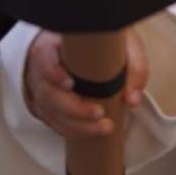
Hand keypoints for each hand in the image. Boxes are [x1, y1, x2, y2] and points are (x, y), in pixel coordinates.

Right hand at [22, 29, 148, 138]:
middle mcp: (42, 69)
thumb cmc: (102, 44)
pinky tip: (92, 130)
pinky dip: (73, 130)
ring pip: (50, 112)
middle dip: (73, 108)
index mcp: (53, 47)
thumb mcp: (121, 45)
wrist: (87, 45)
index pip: (44, 59)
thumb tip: (131, 98)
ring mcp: (42, 90)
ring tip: (103, 126)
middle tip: (98, 113)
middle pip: (48, 93)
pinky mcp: (47, 106)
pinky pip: (54, 122)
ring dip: (77, 124)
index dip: (53, 73)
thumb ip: (133, 67)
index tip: (70, 83)